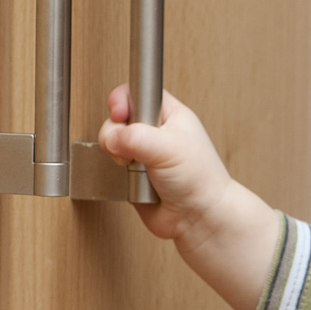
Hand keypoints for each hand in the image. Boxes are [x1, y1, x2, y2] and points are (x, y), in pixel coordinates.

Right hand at [97, 84, 277, 309]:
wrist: (198, 217)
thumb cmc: (199, 179)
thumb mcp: (169, 148)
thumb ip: (136, 137)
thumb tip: (111, 137)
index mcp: (169, 114)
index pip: (137, 92)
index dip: (123, 100)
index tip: (119, 114)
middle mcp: (154, 130)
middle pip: (118, 118)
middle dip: (117, 134)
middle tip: (131, 150)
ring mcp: (142, 152)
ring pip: (112, 143)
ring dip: (119, 157)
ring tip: (138, 169)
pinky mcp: (132, 173)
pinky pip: (112, 166)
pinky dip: (118, 174)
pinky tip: (134, 181)